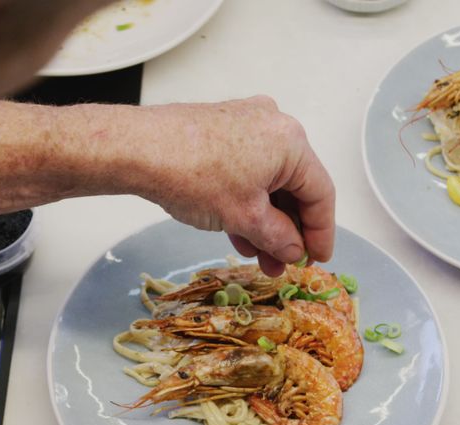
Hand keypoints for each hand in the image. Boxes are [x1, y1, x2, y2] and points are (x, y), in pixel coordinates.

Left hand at [129, 96, 334, 275]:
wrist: (138, 150)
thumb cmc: (192, 175)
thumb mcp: (245, 218)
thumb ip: (278, 237)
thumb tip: (294, 249)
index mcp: (291, 141)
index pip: (321, 193)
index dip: (321, 232)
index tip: (317, 259)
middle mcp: (273, 126)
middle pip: (294, 187)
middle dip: (289, 231)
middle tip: (284, 264)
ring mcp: (245, 126)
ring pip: (268, 183)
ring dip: (266, 223)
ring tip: (259, 257)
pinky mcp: (221, 132)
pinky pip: (246, 173)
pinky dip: (247, 203)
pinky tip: (239, 234)